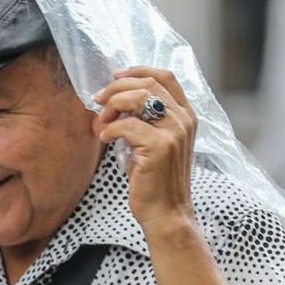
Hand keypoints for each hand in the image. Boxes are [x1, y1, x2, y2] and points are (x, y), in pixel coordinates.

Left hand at [94, 66, 197, 231]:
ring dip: (112, 105)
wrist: (166, 213)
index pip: (165, 76)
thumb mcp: (157, 142)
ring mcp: (174, 132)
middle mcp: (184, 120)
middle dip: (117, 88)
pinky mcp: (160, 147)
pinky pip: (126, 125)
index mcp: (186, 115)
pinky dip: (109, 129)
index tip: (115, 77)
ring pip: (138, 98)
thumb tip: (116, 98)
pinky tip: (105, 138)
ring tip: (101, 122)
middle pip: (148, 83)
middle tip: (99, 100)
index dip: (137, 71)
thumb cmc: (157, 180)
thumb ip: (148, 119)